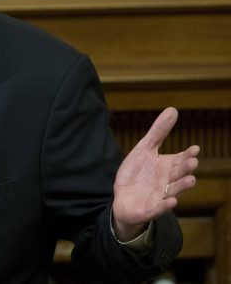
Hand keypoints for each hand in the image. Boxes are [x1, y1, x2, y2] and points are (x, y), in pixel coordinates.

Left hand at [112, 107, 199, 240]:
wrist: (123, 199)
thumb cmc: (137, 173)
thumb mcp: (144, 149)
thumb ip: (158, 132)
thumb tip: (173, 109)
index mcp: (168, 166)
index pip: (181, 159)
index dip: (188, 155)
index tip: (194, 149)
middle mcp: (168, 181)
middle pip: (179, 174)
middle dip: (186, 168)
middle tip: (193, 162)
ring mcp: (160, 196)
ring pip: (174, 191)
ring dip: (182, 186)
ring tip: (191, 179)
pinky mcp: (150, 209)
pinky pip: (159, 208)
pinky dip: (165, 205)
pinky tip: (171, 201)